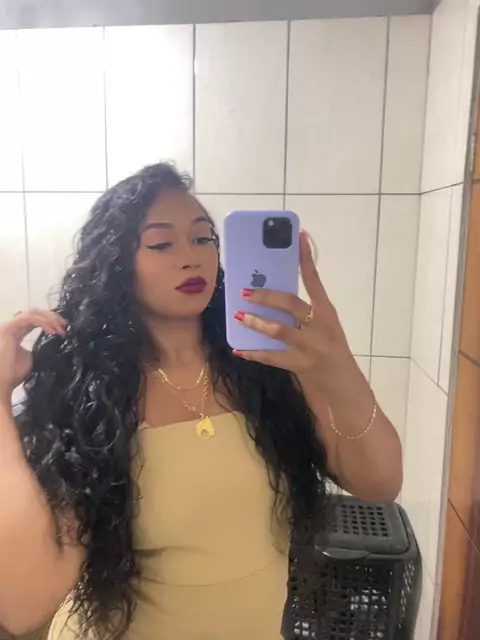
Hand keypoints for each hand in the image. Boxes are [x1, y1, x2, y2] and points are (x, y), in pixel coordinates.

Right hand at [0, 309, 66, 399]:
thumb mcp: (31, 357)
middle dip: (51, 316)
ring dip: (49, 318)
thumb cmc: (14, 374)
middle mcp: (11, 326)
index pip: (34, 319)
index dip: (50, 320)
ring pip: (32, 313)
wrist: (2, 384)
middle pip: (34, 312)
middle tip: (64, 325)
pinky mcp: (8, 328)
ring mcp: (8, 326)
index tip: (63, 328)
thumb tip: (53, 343)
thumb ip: (38, 347)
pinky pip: (29, 318)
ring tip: (60, 328)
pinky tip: (52, 331)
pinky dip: (43, 322)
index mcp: (16, 332)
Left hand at [232, 231, 368, 400]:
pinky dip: (253, 353)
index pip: (315, 281)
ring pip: (279, 331)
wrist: (344, 384)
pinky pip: (272, 357)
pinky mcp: (300, 365)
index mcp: (327, 312)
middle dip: (267, 297)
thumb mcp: (324, 325)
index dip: (306, 259)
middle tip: (245, 291)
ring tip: (239, 316)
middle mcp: (320, 326)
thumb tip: (270, 293)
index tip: (299, 237)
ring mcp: (311, 347)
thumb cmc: (330, 348)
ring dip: (257, 323)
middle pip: (291, 305)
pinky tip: (239, 348)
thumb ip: (303, 312)